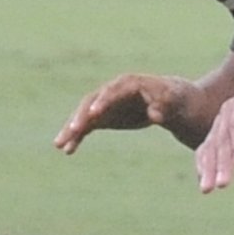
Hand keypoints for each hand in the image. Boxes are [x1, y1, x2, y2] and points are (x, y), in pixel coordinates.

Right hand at [53, 74, 194, 153]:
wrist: (170, 101)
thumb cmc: (174, 98)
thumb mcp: (173, 101)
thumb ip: (165, 106)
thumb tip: (156, 114)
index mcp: (130, 83)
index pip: (113, 91)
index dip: (103, 101)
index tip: (94, 114)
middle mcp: (112, 92)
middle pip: (93, 101)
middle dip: (81, 115)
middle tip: (72, 130)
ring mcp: (105, 104)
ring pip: (84, 115)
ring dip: (72, 129)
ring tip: (59, 145)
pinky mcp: (103, 116)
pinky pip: (86, 127)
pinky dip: (77, 137)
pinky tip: (68, 151)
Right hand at [194, 82, 233, 192]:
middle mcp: (229, 108)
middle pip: (223, 137)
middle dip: (222, 161)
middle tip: (222, 183)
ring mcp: (222, 121)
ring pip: (212, 146)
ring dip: (209, 167)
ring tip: (207, 189)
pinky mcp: (219, 134)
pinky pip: (207, 149)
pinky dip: (204, 165)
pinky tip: (204, 182)